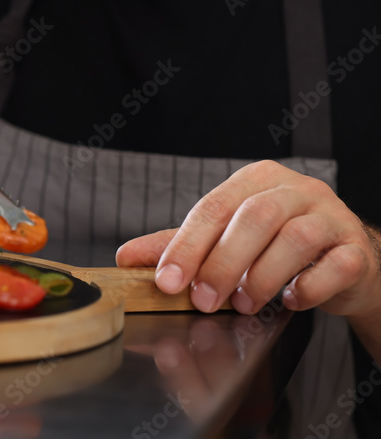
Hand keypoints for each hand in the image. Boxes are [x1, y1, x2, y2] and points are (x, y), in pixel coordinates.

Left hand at [116, 161, 380, 317]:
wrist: (342, 263)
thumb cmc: (275, 246)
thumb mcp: (224, 239)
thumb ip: (179, 245)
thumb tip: (126, 257)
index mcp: (255, 180)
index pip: (214, 207)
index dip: (187, 246)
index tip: (167, 281)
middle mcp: (295, 189)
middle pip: (255, 217)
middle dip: (223, 262)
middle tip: (204, 299)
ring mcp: (331, 216)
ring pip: (297, 238)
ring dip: (263, 275)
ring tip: (244, 303)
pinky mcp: (357, 249)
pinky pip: (338, 264)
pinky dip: (310, 285)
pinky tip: (291, 300)